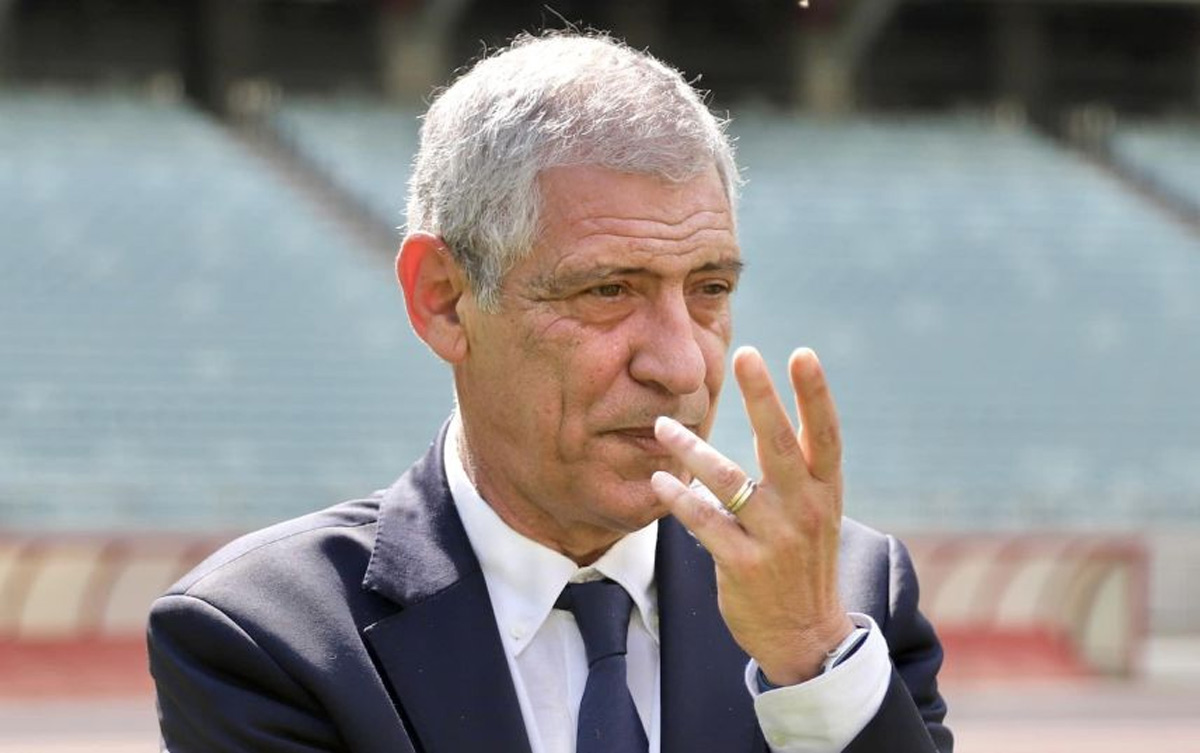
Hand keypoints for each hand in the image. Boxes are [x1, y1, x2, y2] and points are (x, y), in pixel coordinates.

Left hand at [651, 346, 853, 684]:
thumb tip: (767, 407)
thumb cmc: (803, 558)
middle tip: (745, 354)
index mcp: (825, 490)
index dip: (816, 394)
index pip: (825, 434)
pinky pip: (703, 521)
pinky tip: (658, 479)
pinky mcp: (743, 564)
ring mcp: (774, 537)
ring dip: (691, 449)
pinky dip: (678, 498)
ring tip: (662, 425)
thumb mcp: (816, 511)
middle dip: (762, 396)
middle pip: (779, 443)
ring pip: (727, 480)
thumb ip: (796, 466)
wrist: (805, 634)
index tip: (804, 354)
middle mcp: (804, 508)